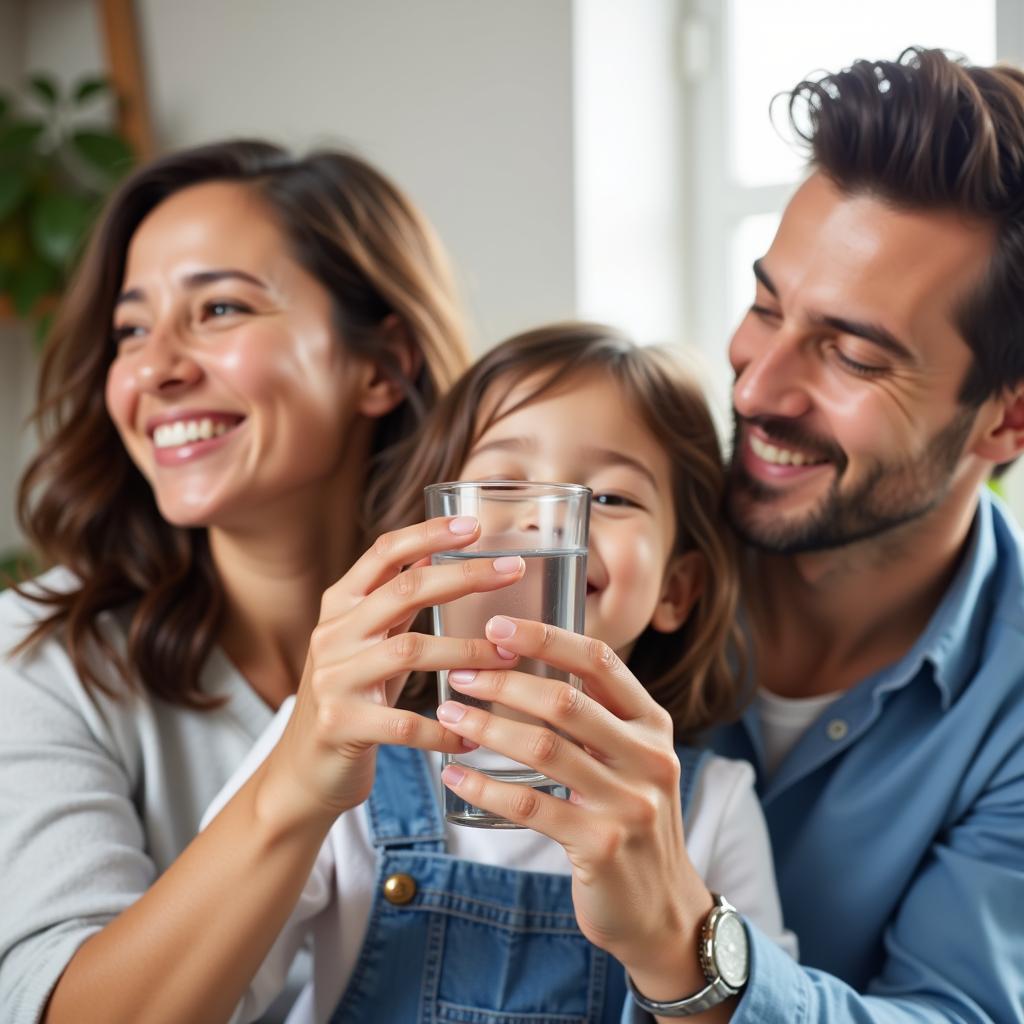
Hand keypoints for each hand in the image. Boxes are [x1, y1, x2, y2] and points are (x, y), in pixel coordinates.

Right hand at [263, 518, 523, 826]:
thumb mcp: (367, 641)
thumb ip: (394, 603)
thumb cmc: (351, 697)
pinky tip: (472, 735)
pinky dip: (444, 729)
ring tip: (511, 659)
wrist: (302, 770)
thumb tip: (432, 554)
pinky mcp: (340, 724)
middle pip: (404, 591)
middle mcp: (332, 634)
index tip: (476, 525)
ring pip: (410, 651)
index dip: (429, 534)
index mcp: (340, 605)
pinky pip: (404, 723)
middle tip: (514, 570)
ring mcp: (332, 679)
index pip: (384, 553)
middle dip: (464, 576)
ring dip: (469, 653)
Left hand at [435, 615, 712, 979]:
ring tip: (448, 714)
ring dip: (486, 726)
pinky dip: (484, 786)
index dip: (546, 637)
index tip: (496, 626)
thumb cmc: (630, 819)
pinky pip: (528, 806)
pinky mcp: (601, 845)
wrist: (662, 909)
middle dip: (503, 682)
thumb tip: (525, 664)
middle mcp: (648, 757)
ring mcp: (629, 803)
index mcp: (653, 724)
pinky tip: (454, 773)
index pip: (600, 661)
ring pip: (543, 748)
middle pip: (565, 701)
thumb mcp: (631, 759)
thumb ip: (597, 717)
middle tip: (458, 673)